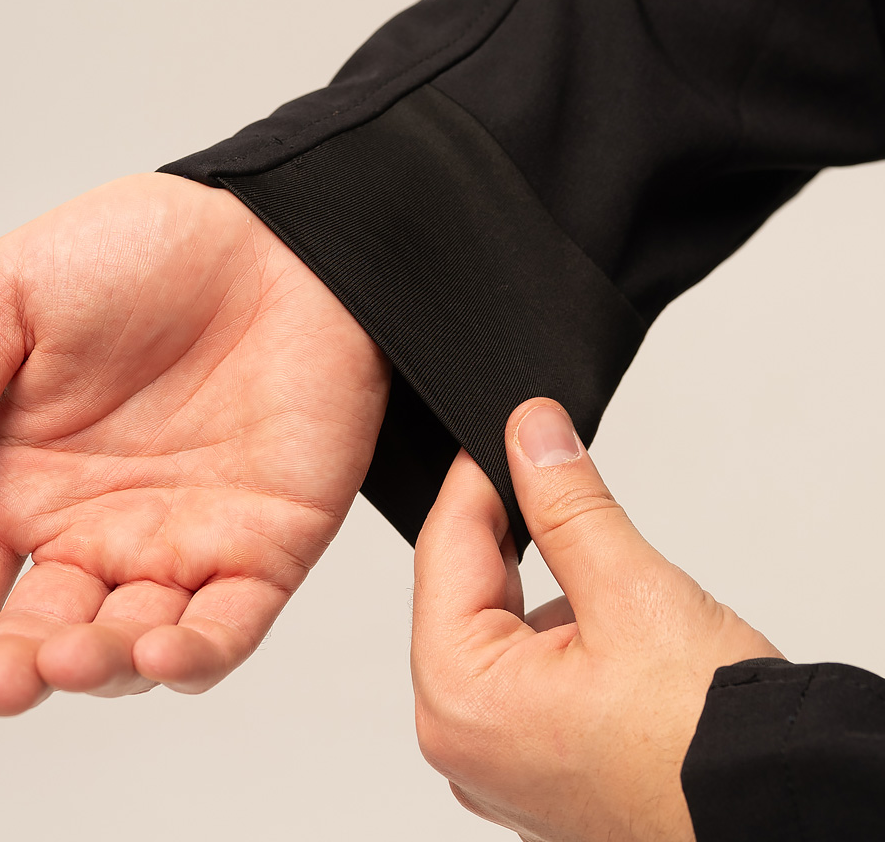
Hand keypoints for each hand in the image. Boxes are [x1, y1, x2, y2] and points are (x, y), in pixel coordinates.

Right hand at [0, 172, 390, 720]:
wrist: (273, 236)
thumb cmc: (140, 252)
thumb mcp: (13, 301)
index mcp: (24, 483)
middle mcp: (100, 528)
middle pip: (43, 632)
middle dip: (15, 669)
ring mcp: (186, 542)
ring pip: (133, 644)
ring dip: (98, 666)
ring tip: (65, 655)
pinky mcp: (267, 544)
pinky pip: (230, 624)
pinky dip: (197, 656)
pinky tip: (160, 652)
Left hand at [411, 397, 781, 841]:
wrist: (783, 819)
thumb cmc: (711, 752)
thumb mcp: (634, 596)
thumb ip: (567, 504)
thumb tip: (531, 433)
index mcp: (459, 698)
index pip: (446, 546)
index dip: (480, 475)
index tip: (512, 426)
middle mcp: (461, 735)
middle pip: (464, 583)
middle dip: (510, 523)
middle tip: (552, 467)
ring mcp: (496, 753)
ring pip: (495, 620)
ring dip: (538, 575)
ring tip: (597, 562)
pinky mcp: (534, 756)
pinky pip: (520, 663)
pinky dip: (552, 622)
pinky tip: (601, 617)